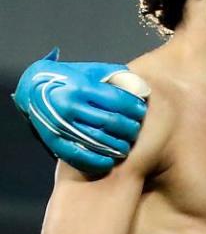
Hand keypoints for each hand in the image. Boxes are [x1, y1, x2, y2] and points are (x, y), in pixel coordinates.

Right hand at [12, 49, 148, 174]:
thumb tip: (143, 90)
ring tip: (127, 145)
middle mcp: (69, 105)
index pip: (117, 100)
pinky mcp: (53, 140)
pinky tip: (110, 161)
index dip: (134, 107)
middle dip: (129, 127)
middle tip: (136, 128)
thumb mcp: (94, 72)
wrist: (34, 88)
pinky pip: (78, 155)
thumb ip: (118, 78)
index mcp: (81, 86)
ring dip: (118, 146)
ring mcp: (60, 124)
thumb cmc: (73, 79)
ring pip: (98, 140)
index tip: (141, 110)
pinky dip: (96, 161)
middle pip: (111, 121)